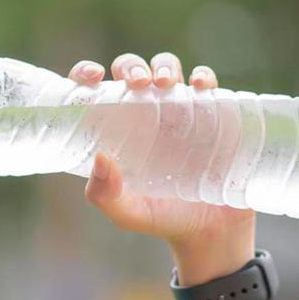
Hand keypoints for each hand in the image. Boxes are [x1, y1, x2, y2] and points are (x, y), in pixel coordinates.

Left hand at [68, 52, 256, 278]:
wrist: (211, 233)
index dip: (86, 73)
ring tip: (166, 84)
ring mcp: (179, 111)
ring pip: (168, 68)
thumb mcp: (128, 214)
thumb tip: (100, 156)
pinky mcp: (213, 114)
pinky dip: (204, 77)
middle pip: (132, 70)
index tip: (92, 75)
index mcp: (117, 130)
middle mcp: (145, 114)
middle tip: (138, 83)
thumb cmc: (162, 220)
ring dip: (164, 66)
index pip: (95, 91)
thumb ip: (105, 195)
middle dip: (131, 67)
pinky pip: (208, 83)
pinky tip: (201, 88)